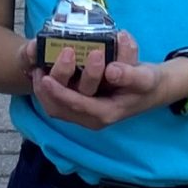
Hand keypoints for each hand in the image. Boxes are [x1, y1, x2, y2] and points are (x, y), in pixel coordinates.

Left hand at [29, 32, 187, 129]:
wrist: (152, 89)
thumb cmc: (148, 83)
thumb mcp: (145, 77)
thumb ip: (130, 74)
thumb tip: (111, 71)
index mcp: (106, 113)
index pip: (77, 105)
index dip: (60, 93)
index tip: (45, 78)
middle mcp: (93, 118)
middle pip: (60, 110)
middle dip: (47, 92)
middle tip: (38, 70)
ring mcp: (86, 114)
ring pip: (56, 108)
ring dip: (43, 92)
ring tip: (35, 70)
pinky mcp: (82, 106)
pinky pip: (59, 102)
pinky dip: (48, 90)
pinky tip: (42, 71)